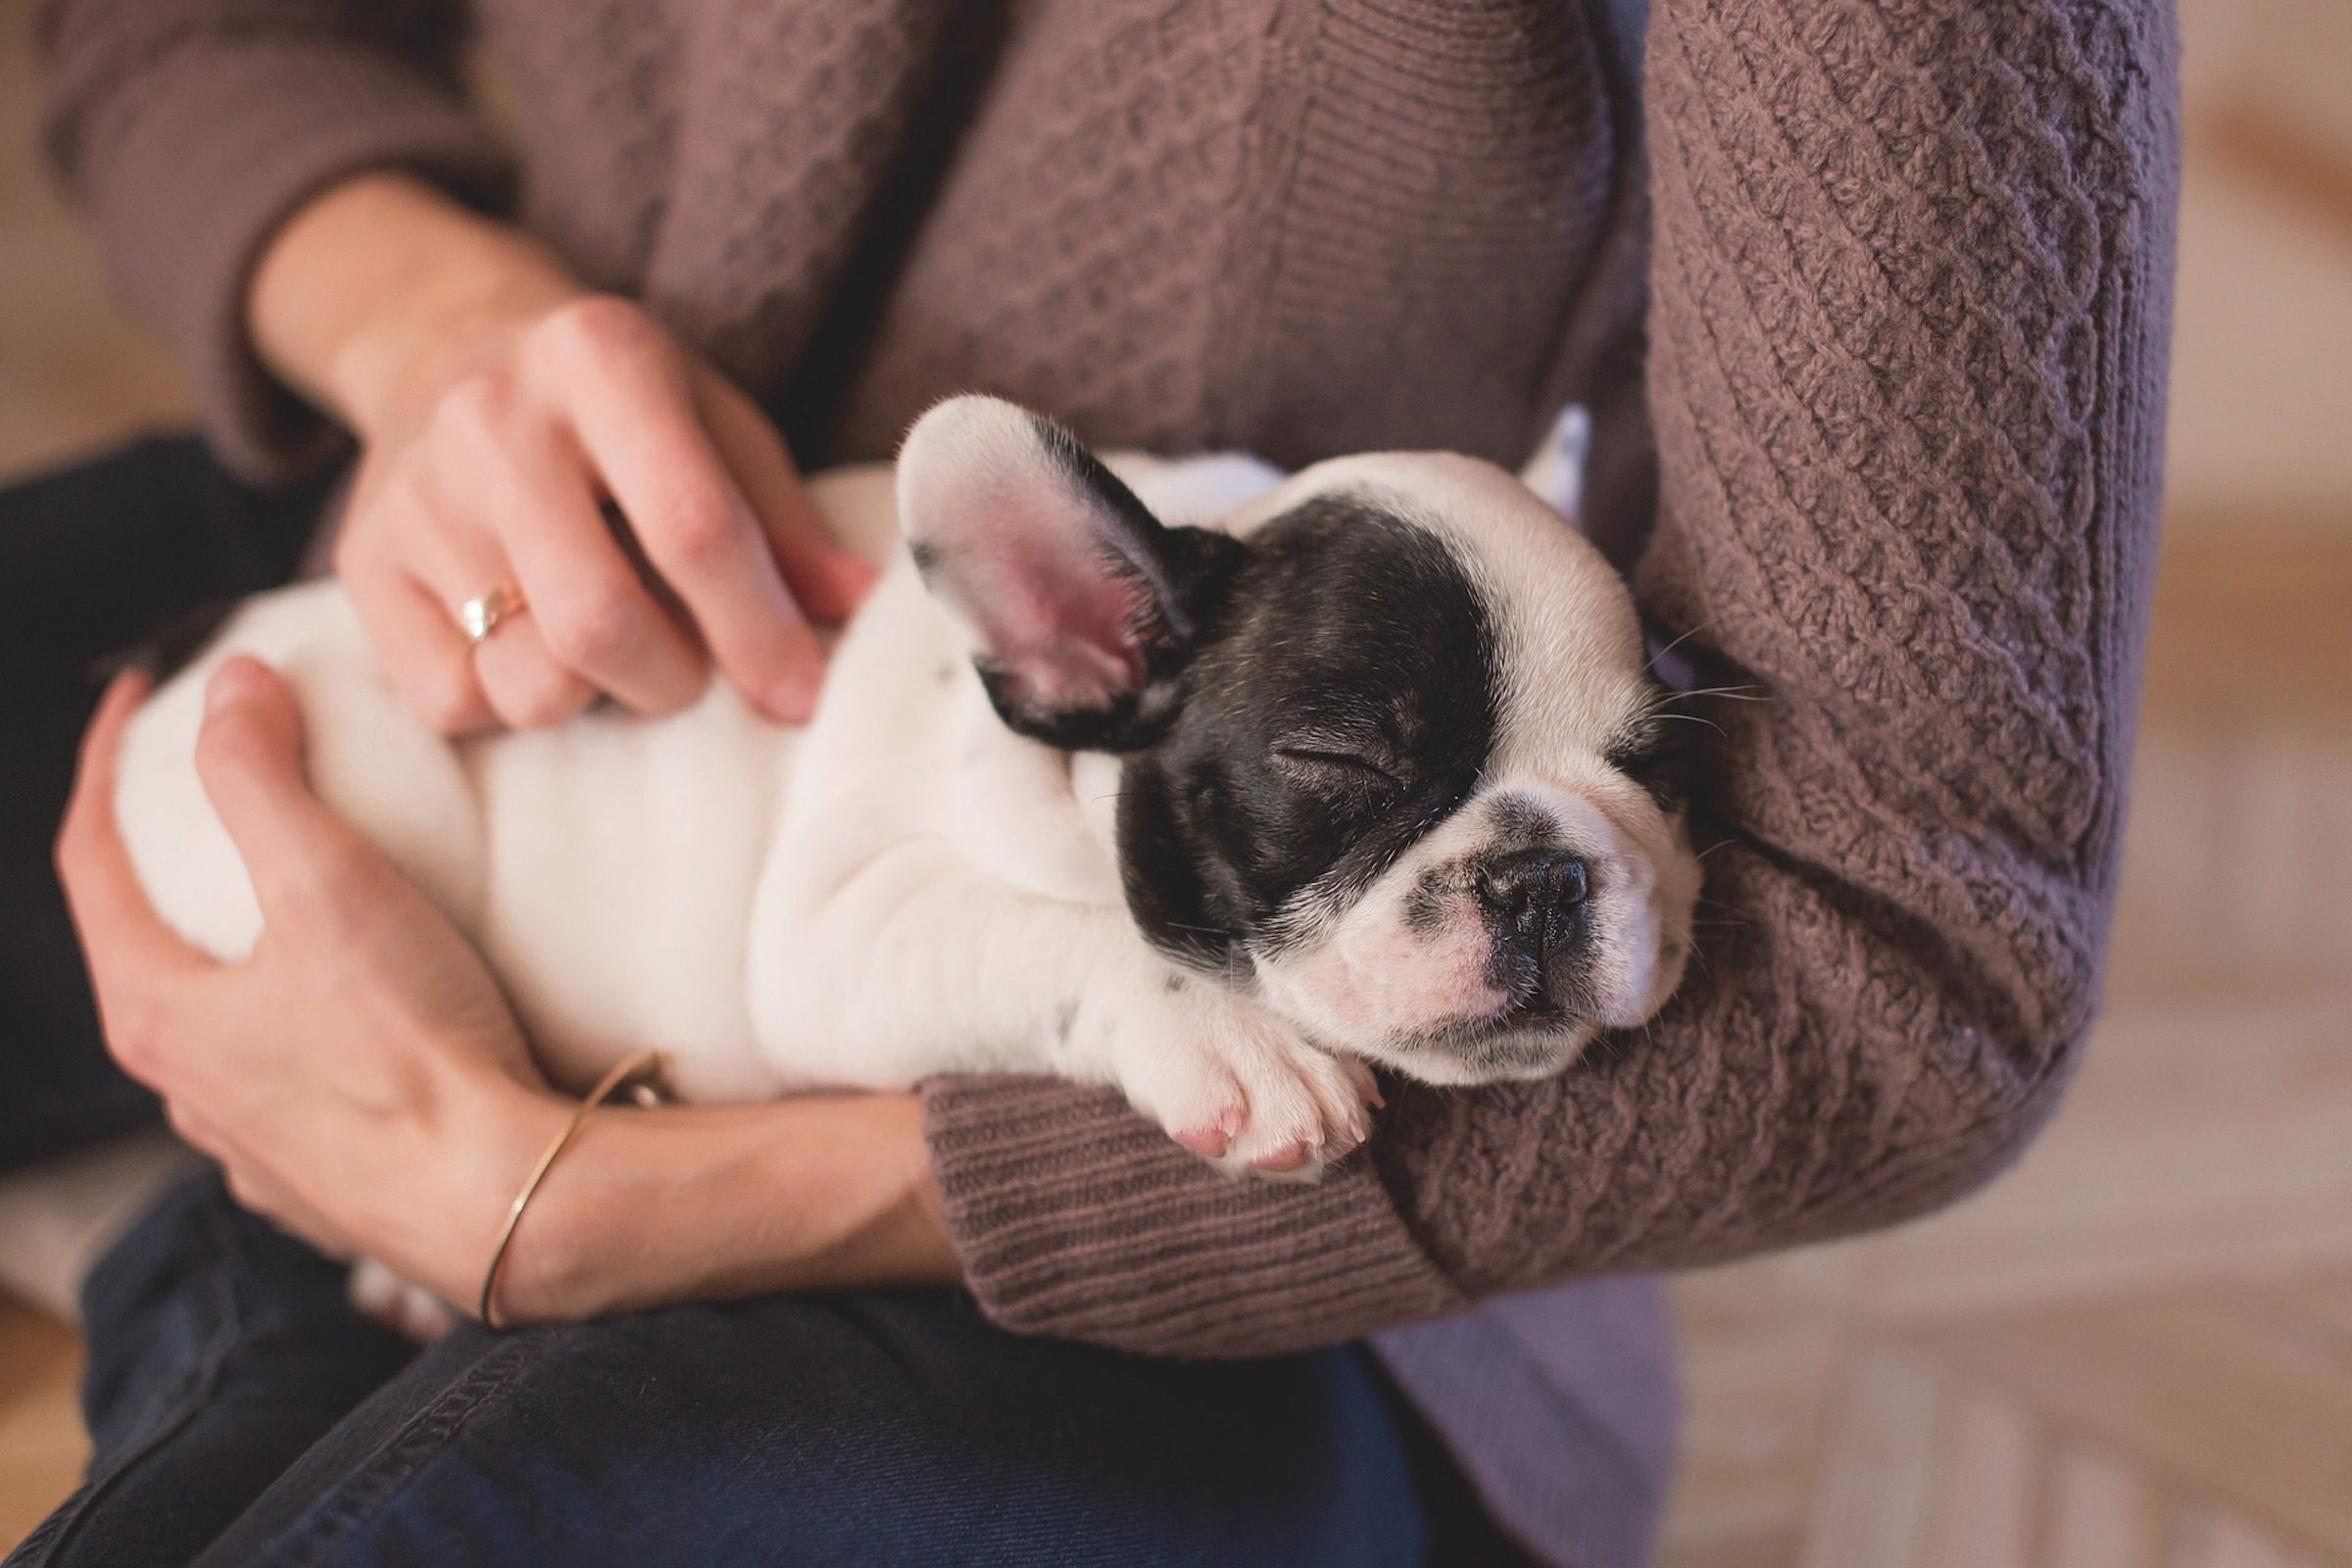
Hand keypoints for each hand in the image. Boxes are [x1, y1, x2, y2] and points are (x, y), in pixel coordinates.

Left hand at [55, 662, 565, 1303]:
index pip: (90, 860)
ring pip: (217, 1024)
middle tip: (216, 790)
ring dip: (234, 951)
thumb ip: (262, 776)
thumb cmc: (412, 1051)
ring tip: (293, 901)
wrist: (505, 1201)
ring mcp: (250, 1145)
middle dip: (169, 858)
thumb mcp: (329, 886)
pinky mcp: (323, 1182)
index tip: (141, 695)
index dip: (106, 762)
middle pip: (145, 943)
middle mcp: (184, 1089)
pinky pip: (286, 1083)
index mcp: (157, 1013)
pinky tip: (352, 1015)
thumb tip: (229, 686)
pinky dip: (297, 1024)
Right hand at [254, 175, 874, 734]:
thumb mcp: (713, 420)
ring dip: (593, 697)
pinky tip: (527, 645)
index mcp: (601, 360)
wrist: (440, 342)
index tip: (800, 694)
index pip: (692, 527)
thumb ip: (783, 520)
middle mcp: (492, 420)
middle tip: (691, 669)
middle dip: (673, 680)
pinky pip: (449, 702)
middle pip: (599, 623)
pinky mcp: (361, 564)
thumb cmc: (614, 403)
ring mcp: (414, 495)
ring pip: (526, 680)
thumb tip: (862, 609)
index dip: (757, 629)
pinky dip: (508, 702)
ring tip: (608, 648)